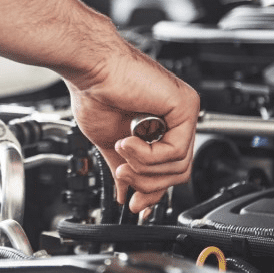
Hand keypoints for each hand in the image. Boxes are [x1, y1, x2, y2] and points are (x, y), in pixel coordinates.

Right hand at [65, 42, 198, 213]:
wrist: (88, 68)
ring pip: (178, 166)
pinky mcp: (184, 106)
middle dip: (148, 183)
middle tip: (122, 175)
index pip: (170, 169)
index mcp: (160, 124)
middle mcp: (177, 117)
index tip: (135, 204)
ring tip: (122, 151)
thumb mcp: (109, 141)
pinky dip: (147, 154)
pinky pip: (174, 151)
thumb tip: (124, 192)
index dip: (153, 190)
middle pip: (178, 172)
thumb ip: (123, 166)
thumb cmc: (94, 92)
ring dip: (143, 167)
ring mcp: (184, 111)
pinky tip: (127, 141)